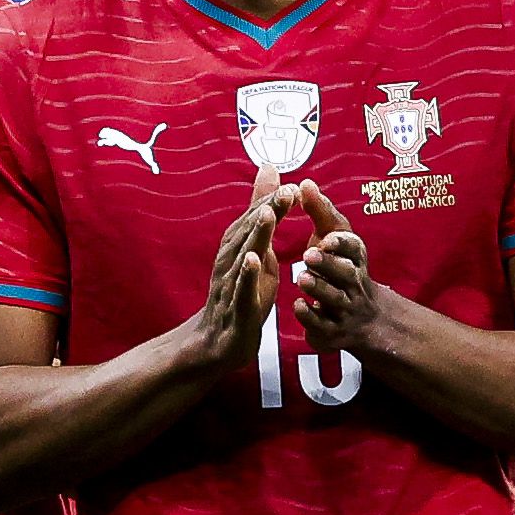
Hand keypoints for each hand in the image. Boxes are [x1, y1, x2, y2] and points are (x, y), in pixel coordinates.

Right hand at [188, 179, 289, 369]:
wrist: (221, 339)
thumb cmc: (242, 291)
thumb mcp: (257, 251)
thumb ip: (263, 216)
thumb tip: (270, 175)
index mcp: (238, 246)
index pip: (255, 219)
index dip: (273, 200)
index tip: (294, 184)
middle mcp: (231, 260)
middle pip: (249, 230)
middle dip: (268, 209)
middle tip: (287, 191)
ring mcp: (232, 283)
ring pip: (244, 254)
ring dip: (256, 234)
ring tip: (270, 214)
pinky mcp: (236, 306)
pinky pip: (241, 288)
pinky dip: (247, 273)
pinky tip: (254, 260)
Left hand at [287, 181, 379, 354]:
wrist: (363, 320)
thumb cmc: (341, 268)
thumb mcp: (334, 239)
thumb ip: (319, 212)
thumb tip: (304, 182)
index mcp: (354, 258)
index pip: (353, 248)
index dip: (341, 243)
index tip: (326, 237)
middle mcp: (354, 283)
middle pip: (346, 273)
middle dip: (329, 264)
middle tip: (309, 254)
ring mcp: (345, 309)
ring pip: (334, 298)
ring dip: (319, 288)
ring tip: (301, 278)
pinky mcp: (333, 331)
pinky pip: (323, 325)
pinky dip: (311, 316)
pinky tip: (298, 306)